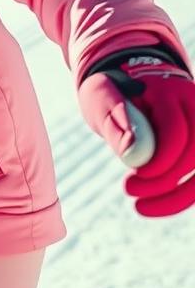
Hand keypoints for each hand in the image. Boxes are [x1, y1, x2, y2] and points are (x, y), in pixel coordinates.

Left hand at [78, 50, 194, 216]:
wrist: (126, 81)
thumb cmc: (111, 90)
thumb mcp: (101, 97)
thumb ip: (116, 121)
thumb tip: (134, 157)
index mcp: (168, 90)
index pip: (176, 132)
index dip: (160, 160)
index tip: (135, 174)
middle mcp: (193, 106)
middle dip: (165, 181)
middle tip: (129, 191)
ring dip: (175, 197)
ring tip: (139, 207)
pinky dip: (179, 196)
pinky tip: (153, 204)